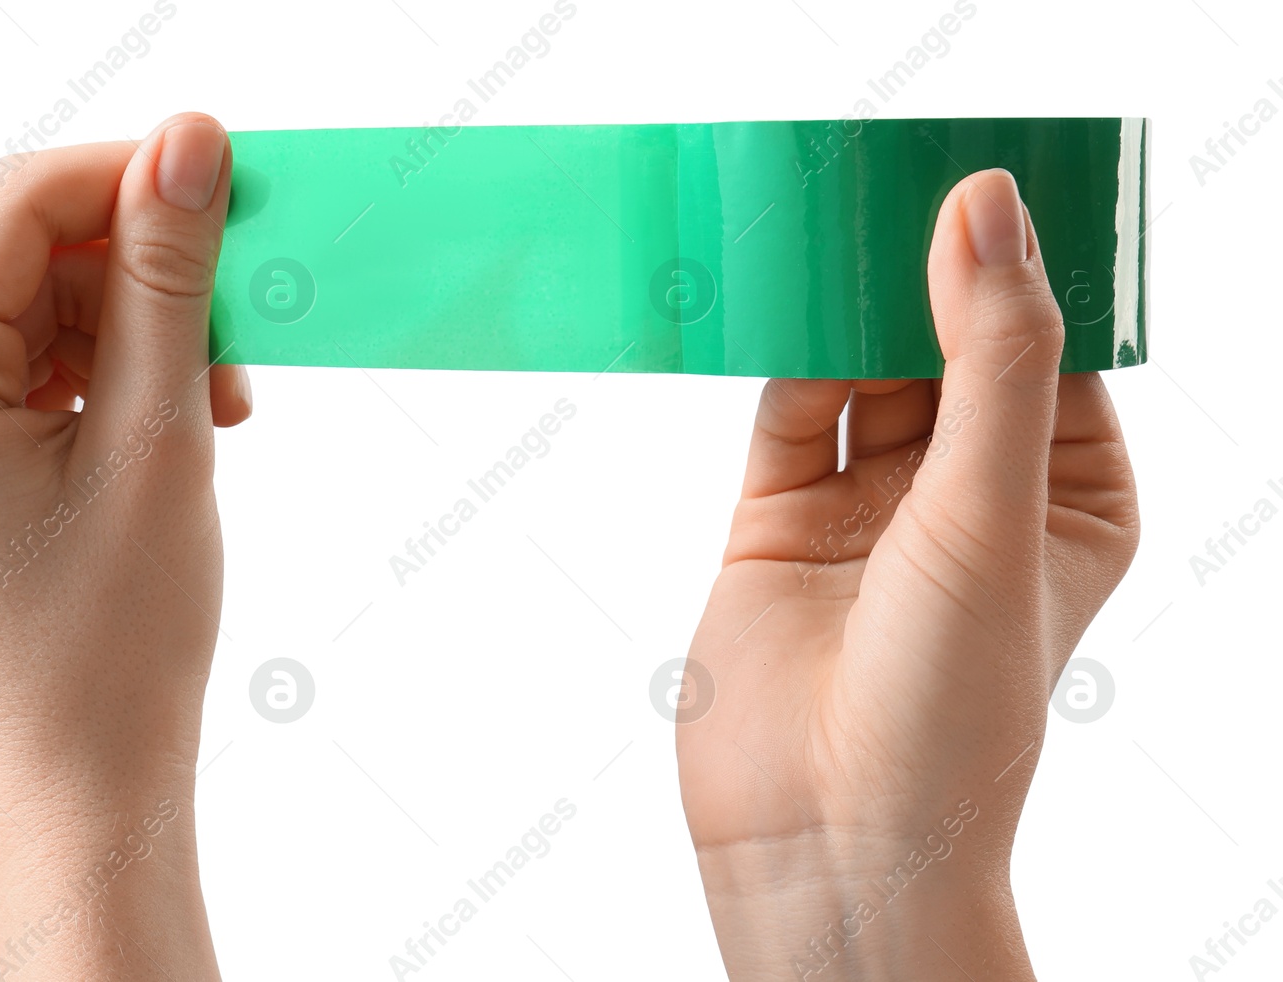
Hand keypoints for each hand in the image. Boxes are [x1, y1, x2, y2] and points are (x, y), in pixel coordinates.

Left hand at [0, 113, 244, 979]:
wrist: (79, 796)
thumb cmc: (111, 652)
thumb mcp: (157, 443)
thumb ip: (166, 281)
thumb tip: (187, 143)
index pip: (13, 209)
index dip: (127, 174)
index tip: (227, 171)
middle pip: (18, 260)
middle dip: (140, 270)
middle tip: (241, 311)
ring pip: (28, 316)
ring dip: (134, 330)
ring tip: (218, 397)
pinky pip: (20, 376)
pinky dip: (104, 378)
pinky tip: (175, 419)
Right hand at [677, 168, 1138, 979]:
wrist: (825, 839)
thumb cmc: (949, 705)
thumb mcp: (993, 511)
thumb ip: (989, 358)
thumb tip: (986, 210)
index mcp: (1065, 494)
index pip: (1049, 348)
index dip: (1018, 264)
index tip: (978, 181)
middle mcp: (970, 494)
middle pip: (946, 346)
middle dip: (920, 275)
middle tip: (887, 184)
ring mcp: (872, 507)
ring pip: (861, 370)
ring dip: (844, 305)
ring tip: (823, 220)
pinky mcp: (779, 520)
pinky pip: (786, 412)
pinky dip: (778, 353)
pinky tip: (772, 296)